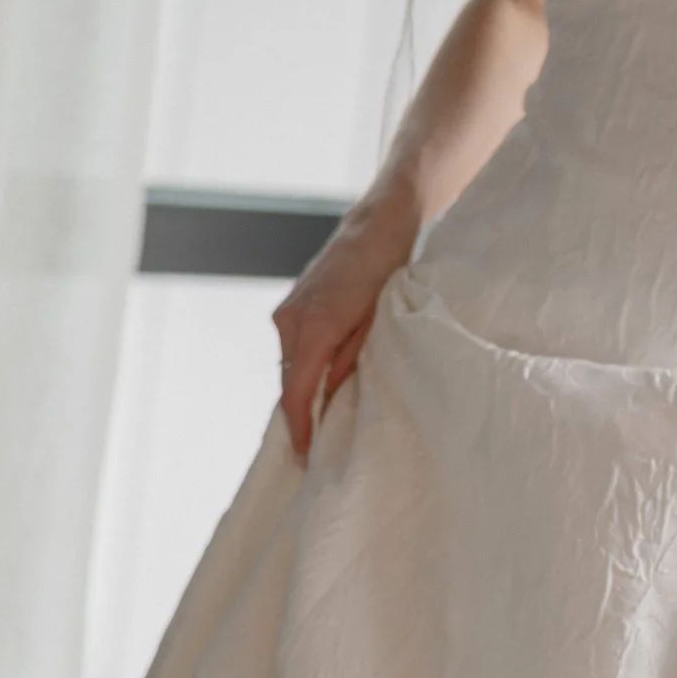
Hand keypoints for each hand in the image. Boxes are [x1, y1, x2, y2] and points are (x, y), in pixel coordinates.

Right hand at [274, 200, 411, 460]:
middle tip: (318, 446)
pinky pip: (294, 347)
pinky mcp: (294, 303)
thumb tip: (330, 398)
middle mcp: (291, 319)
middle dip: (302, 414)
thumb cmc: (389, 270)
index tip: (306, 456)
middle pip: (290, 381)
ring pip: (291, 364)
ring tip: (325, 417)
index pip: (297, 392)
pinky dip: (306, 366)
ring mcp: (288, 309)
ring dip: (305, 388)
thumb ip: (350, 362)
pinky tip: (325, 379)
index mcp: (313, 327)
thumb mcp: (379, 324)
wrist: (381, 221)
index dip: (301, 428)